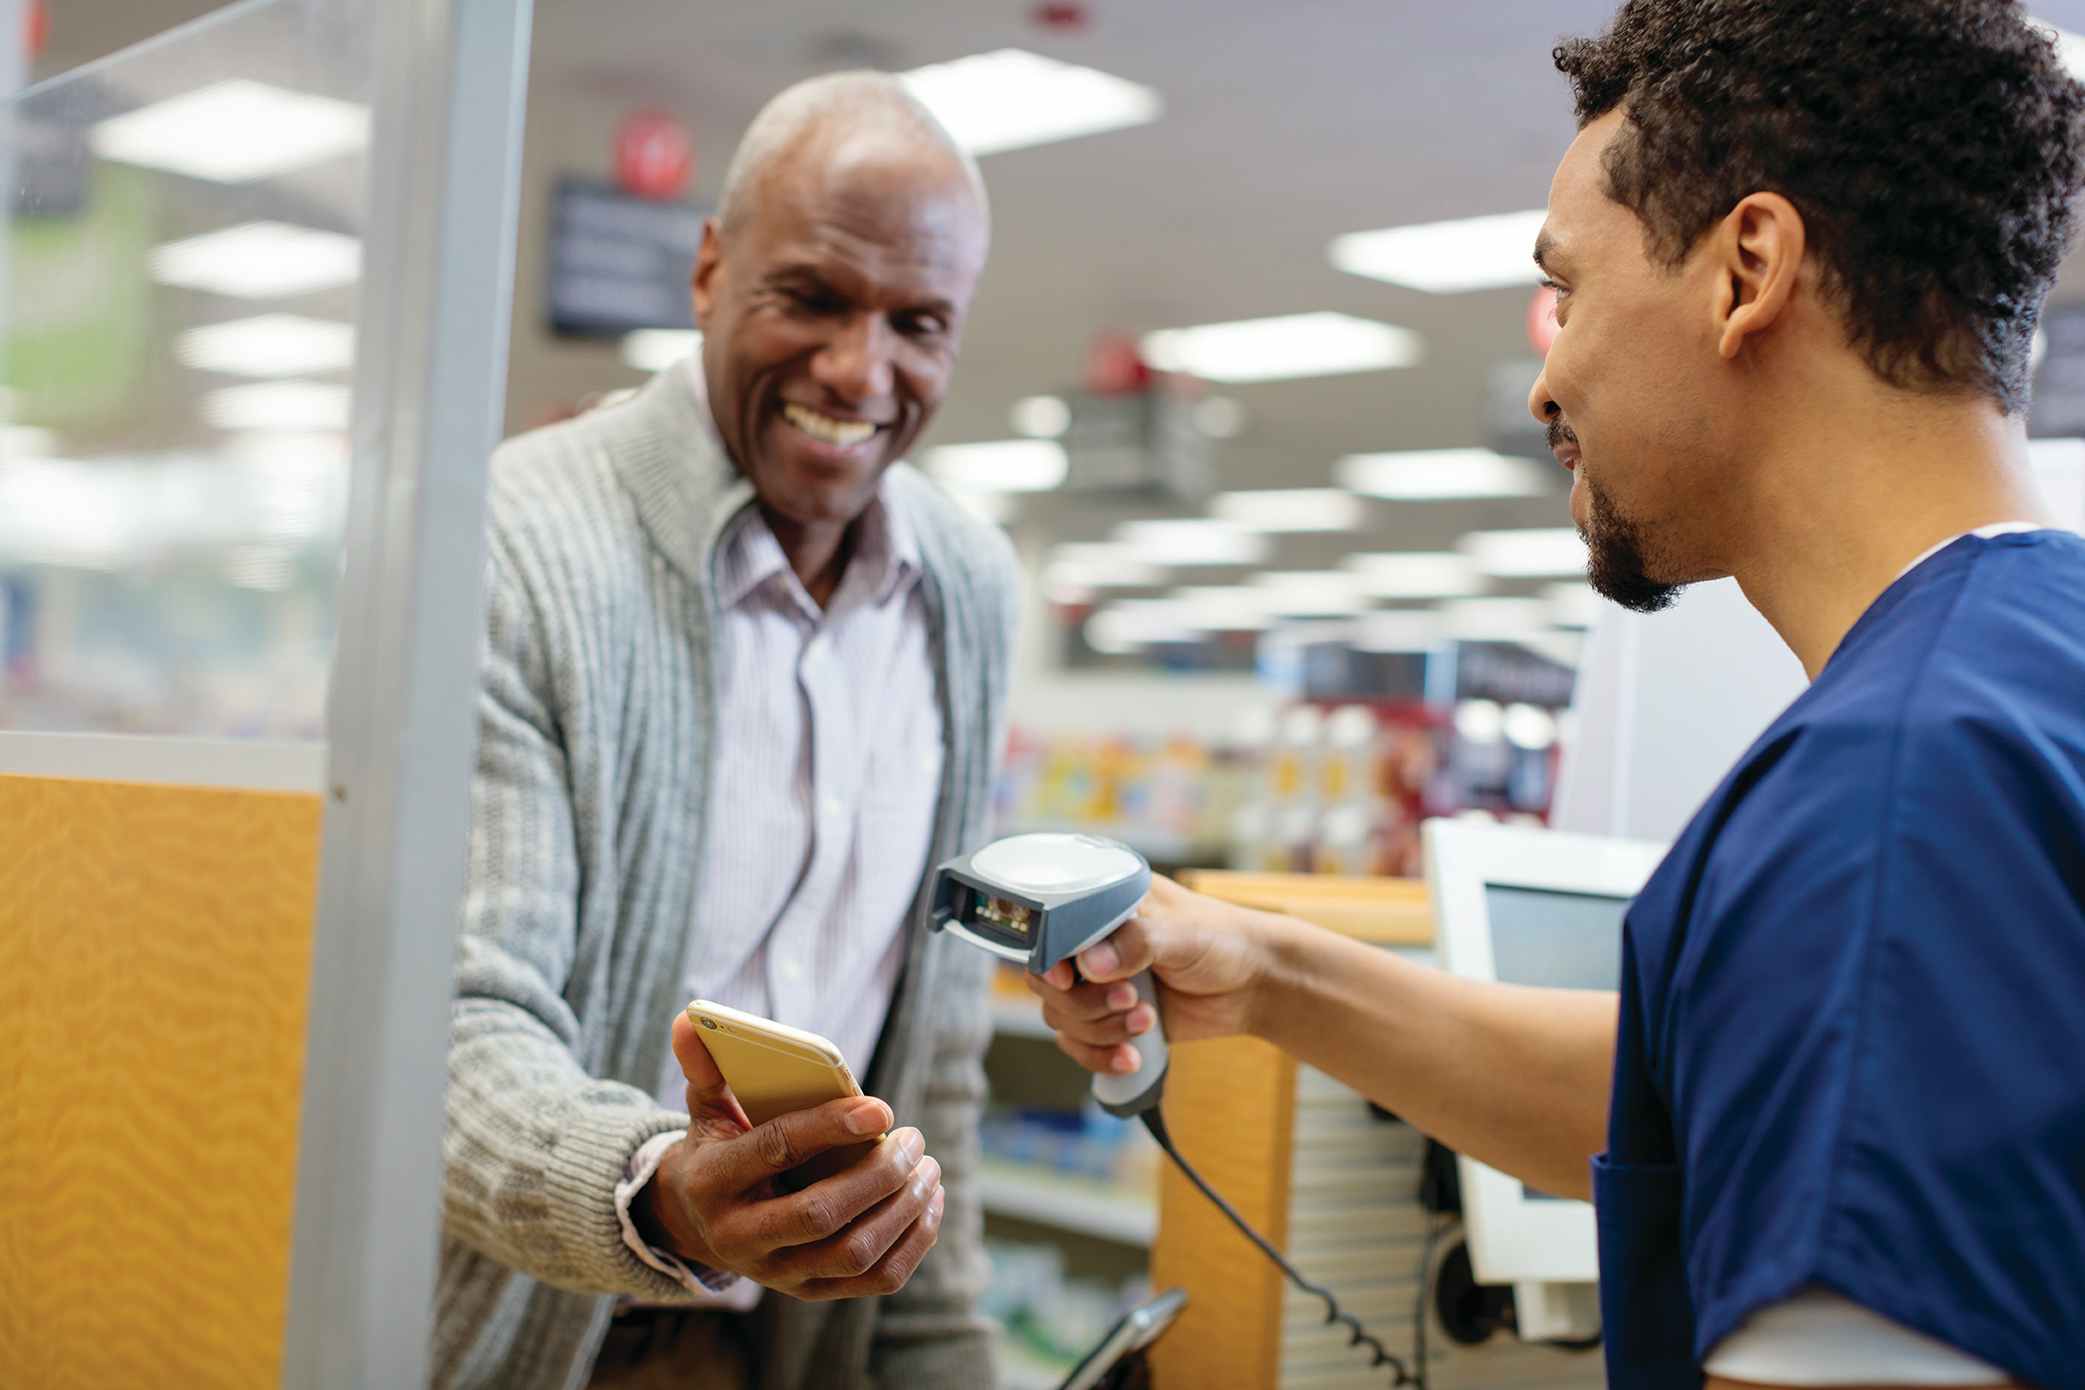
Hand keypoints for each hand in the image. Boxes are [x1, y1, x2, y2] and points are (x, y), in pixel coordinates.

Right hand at [637, 1013, 946, 1299]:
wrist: (699, 1222)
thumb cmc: (719, 1149)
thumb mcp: (705, 1109)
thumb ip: (703, 1066)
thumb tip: (688, 1018)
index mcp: (713, 1182)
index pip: (776, 1152)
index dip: (830, 1127)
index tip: (882, 1107)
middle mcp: (740, 1238)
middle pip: (821, 1214)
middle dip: (879, 1175)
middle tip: (913, 1139)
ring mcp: (777, 1273)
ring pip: (853, 1252)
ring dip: (903, 1209)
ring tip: (928, 1168)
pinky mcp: (809, 1292)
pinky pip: (873, 1279)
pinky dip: (912, 1242)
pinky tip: (929, 1203)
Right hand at [1026, 874, 1276, 1076]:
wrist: (1254, 984)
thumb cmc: (1222, 941)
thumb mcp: (1183, 933)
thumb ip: (1137, 942)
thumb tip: (1090, 964)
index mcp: (1103, 905)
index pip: (1050, 928)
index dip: (1049, 956)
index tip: (1068, 979)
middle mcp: (1092, 944)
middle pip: (1047, 980)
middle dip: (1085, 1001)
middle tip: (1130, 999)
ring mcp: (1099, 984)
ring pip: (1062, 1017)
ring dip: (1100, 1029)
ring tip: (1147, 1021)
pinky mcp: (1111, 1020)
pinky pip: (1080, 1045)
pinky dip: (1100, 1056)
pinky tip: (1131, 1057)